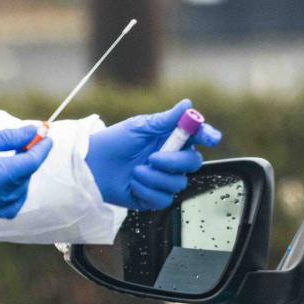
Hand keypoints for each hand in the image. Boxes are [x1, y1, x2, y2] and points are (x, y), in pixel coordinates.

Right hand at [0, 125, 52, 218]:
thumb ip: (10, 138)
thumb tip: (34, 131)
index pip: (29, 164)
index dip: (41, 148)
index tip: (46, 134)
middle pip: (25, 179)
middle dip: (31, 160)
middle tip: (28, 140)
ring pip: (18, 197)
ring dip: (23, 178)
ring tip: (17, 157)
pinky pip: (5, 207)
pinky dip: (12, 193)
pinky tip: (7, 176)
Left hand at [86, 100, 222, 210]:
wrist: (93, 166)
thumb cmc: (114, 142)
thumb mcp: (140, 127)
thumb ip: (167, 119)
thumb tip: (188, 104)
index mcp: (170, 138)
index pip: (197, 137)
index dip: (207, 135)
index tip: (211, 137)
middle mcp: (170, 159)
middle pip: (193, 162)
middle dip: (175, 161)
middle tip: (153, 158)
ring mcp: (163, 179)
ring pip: (177, 183)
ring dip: (154, 177)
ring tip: (135, 171)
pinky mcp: (153, 197)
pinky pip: (163, 199)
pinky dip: (146, 191)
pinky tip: (133, 184)